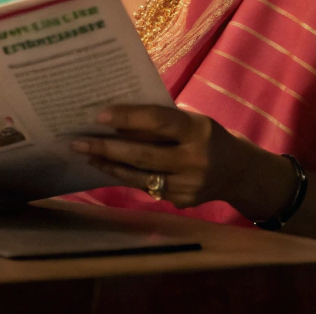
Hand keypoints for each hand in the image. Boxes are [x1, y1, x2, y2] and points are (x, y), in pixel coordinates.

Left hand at [71, 104, 258, 208]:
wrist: (239, 172)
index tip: (100, 115)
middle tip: (77, 140)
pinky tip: (105, 166)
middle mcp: (196, 160)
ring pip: (140, 175)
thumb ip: (162, 120)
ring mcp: (189, 185)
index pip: (160, 122)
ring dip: (108, 164)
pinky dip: (123, 175)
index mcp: (199, 131)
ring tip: (84, 152)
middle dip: (107, 147)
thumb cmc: (205, 136)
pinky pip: (145, 187)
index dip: (129, 118)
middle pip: (144, 154)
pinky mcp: (182, 201)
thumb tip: (115, 115)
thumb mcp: (192, 121)